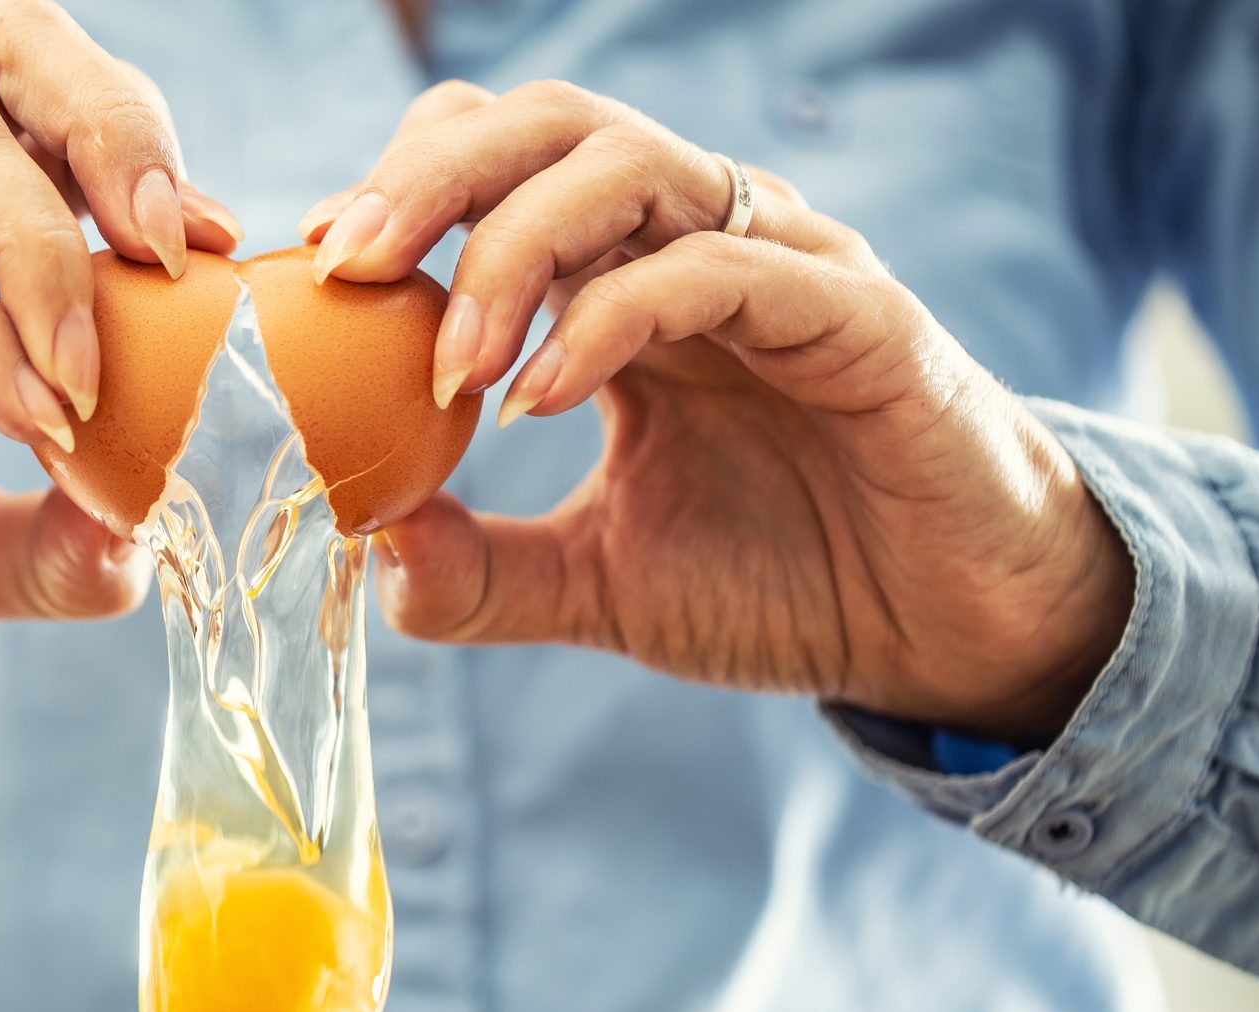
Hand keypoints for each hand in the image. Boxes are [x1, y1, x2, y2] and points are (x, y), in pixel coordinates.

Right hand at [0, 0, 243, 689]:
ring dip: (48, 255)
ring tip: (88, 391)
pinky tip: (29, 416)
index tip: (218, 265)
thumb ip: (41, 545)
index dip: (147, 165)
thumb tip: (149, 550)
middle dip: (117, 125)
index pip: (48, 121)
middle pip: (8, 50)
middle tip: (177, 251)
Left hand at [302, 81, 1131, 744]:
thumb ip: (481, 568)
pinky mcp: (854, 316)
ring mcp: (779, 266)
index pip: (502, 167)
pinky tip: (542, 398)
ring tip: (451, 363)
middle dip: (433, 177)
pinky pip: (722, 268)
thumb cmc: (783, 583)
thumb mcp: (598, 584)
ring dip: (514, 246)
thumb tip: (363, 546)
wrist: (942, 638)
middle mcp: (697, 245)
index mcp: (629, 282)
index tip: (316, 271)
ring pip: (631, 166)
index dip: (402, 191)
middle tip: (346, 263)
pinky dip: (616, 316)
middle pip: (550, 127)